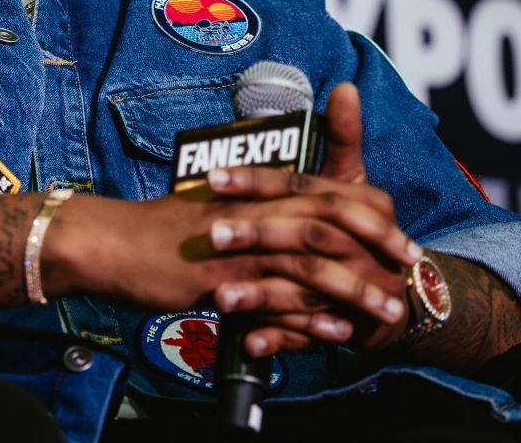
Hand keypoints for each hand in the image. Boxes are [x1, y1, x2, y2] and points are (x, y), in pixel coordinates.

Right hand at [46, 84, 417, 351]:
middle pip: (330, 217)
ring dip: (355, 286)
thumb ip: (248, 214)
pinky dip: (312, 316)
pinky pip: (277, 296)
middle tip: (410, 265)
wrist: (109, 243)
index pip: (323, 189)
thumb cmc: (155, 232)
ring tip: (387, 311)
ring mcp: (238, 242)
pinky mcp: (222, 277)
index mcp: (254, 190)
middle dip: (377, 242)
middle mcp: (252, 209)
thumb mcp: (208, 212)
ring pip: (312, 259)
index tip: (396, 229)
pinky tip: (338, 331)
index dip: (365, 208)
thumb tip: (275, 219)